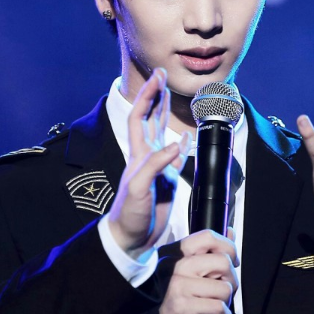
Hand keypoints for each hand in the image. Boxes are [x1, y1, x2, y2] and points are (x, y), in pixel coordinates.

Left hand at [108, 68, 190, 258]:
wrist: (132, 238)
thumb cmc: (129, 214)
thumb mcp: (139, 189)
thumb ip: (156, 165)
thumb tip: (175, 145)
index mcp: (138, 155)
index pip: (141, 116)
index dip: (148, 96)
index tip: (158, 78)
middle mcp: (147, 156)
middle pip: (150, 118)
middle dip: (156, 96)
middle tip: (162, 75)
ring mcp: (158, 167)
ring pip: (162, 132)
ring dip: (165, 113)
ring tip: (170, 94)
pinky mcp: (168, 180)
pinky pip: (176, 156)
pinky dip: (182, 143)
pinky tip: (185, 136)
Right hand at [156, 229, 238, 313]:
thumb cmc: (179, 303)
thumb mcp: (192, 274)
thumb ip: (210, 252)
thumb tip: (230, 231)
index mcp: (174, 254)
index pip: (207, 236)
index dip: (227, 247)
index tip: (231, 262)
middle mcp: (173, 266)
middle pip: (223, 261)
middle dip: (232, 281)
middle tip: (222, 293)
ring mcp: (176, 286)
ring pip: (224, 287)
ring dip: (226, 302)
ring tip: (215, 308)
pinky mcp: (182, 307)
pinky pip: (219, 307)